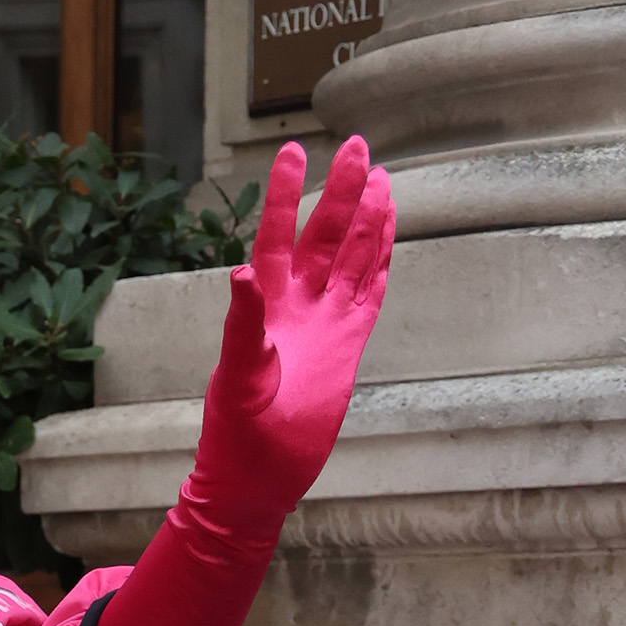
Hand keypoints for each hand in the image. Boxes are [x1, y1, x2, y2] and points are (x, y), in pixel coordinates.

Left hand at [197, 136, 395, 525]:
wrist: (257, 479)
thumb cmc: (237, 435)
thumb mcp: (236, 379)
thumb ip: (241, 326)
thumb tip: (242, 273)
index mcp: (264, 307)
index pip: (275, 235)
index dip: (283, 194)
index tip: (292, 151)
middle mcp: (295, 306)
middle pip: (323, 235)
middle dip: (339, 191)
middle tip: (357, 145)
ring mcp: (325, 324)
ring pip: (352, 258)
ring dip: (366, 219)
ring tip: (380, 177)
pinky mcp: (349, 346)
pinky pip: (370, 292)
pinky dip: (381, 260)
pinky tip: (389, 229)